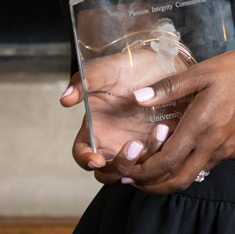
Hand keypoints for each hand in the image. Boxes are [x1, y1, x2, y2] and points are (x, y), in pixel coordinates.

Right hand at [59, 71, 177, 183]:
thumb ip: (85, 81)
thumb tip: (65, 99)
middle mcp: (113, 142)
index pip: (82, 154)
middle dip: (121, 166)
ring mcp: (136, 146)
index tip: (97, 159)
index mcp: (95, 128)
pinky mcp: (158, 146)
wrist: (164, 60)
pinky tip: (169, 131)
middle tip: (135, 145)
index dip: (86, 160)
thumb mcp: (107, 69)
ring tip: (161, 129)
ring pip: (135, 171)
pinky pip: (157, 162)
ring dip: (146, 159)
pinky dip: (162, 155)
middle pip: (108, 173)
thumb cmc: (131, 65)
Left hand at [119, 44, 234, 194]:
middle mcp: (213, 145)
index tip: (127, 173)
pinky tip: (188, 146)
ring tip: (157, 163)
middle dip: (153, 186)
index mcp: (200, 125)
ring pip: (194, 173)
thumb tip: (137, 98)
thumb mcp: (201, 72)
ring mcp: (227, 151)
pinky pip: (211, 163)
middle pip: (178, 180)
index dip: (144, 173)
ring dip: (173, 174)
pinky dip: (194, 162)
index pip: (166, 162)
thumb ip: (168, 88)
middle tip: (135, 181)